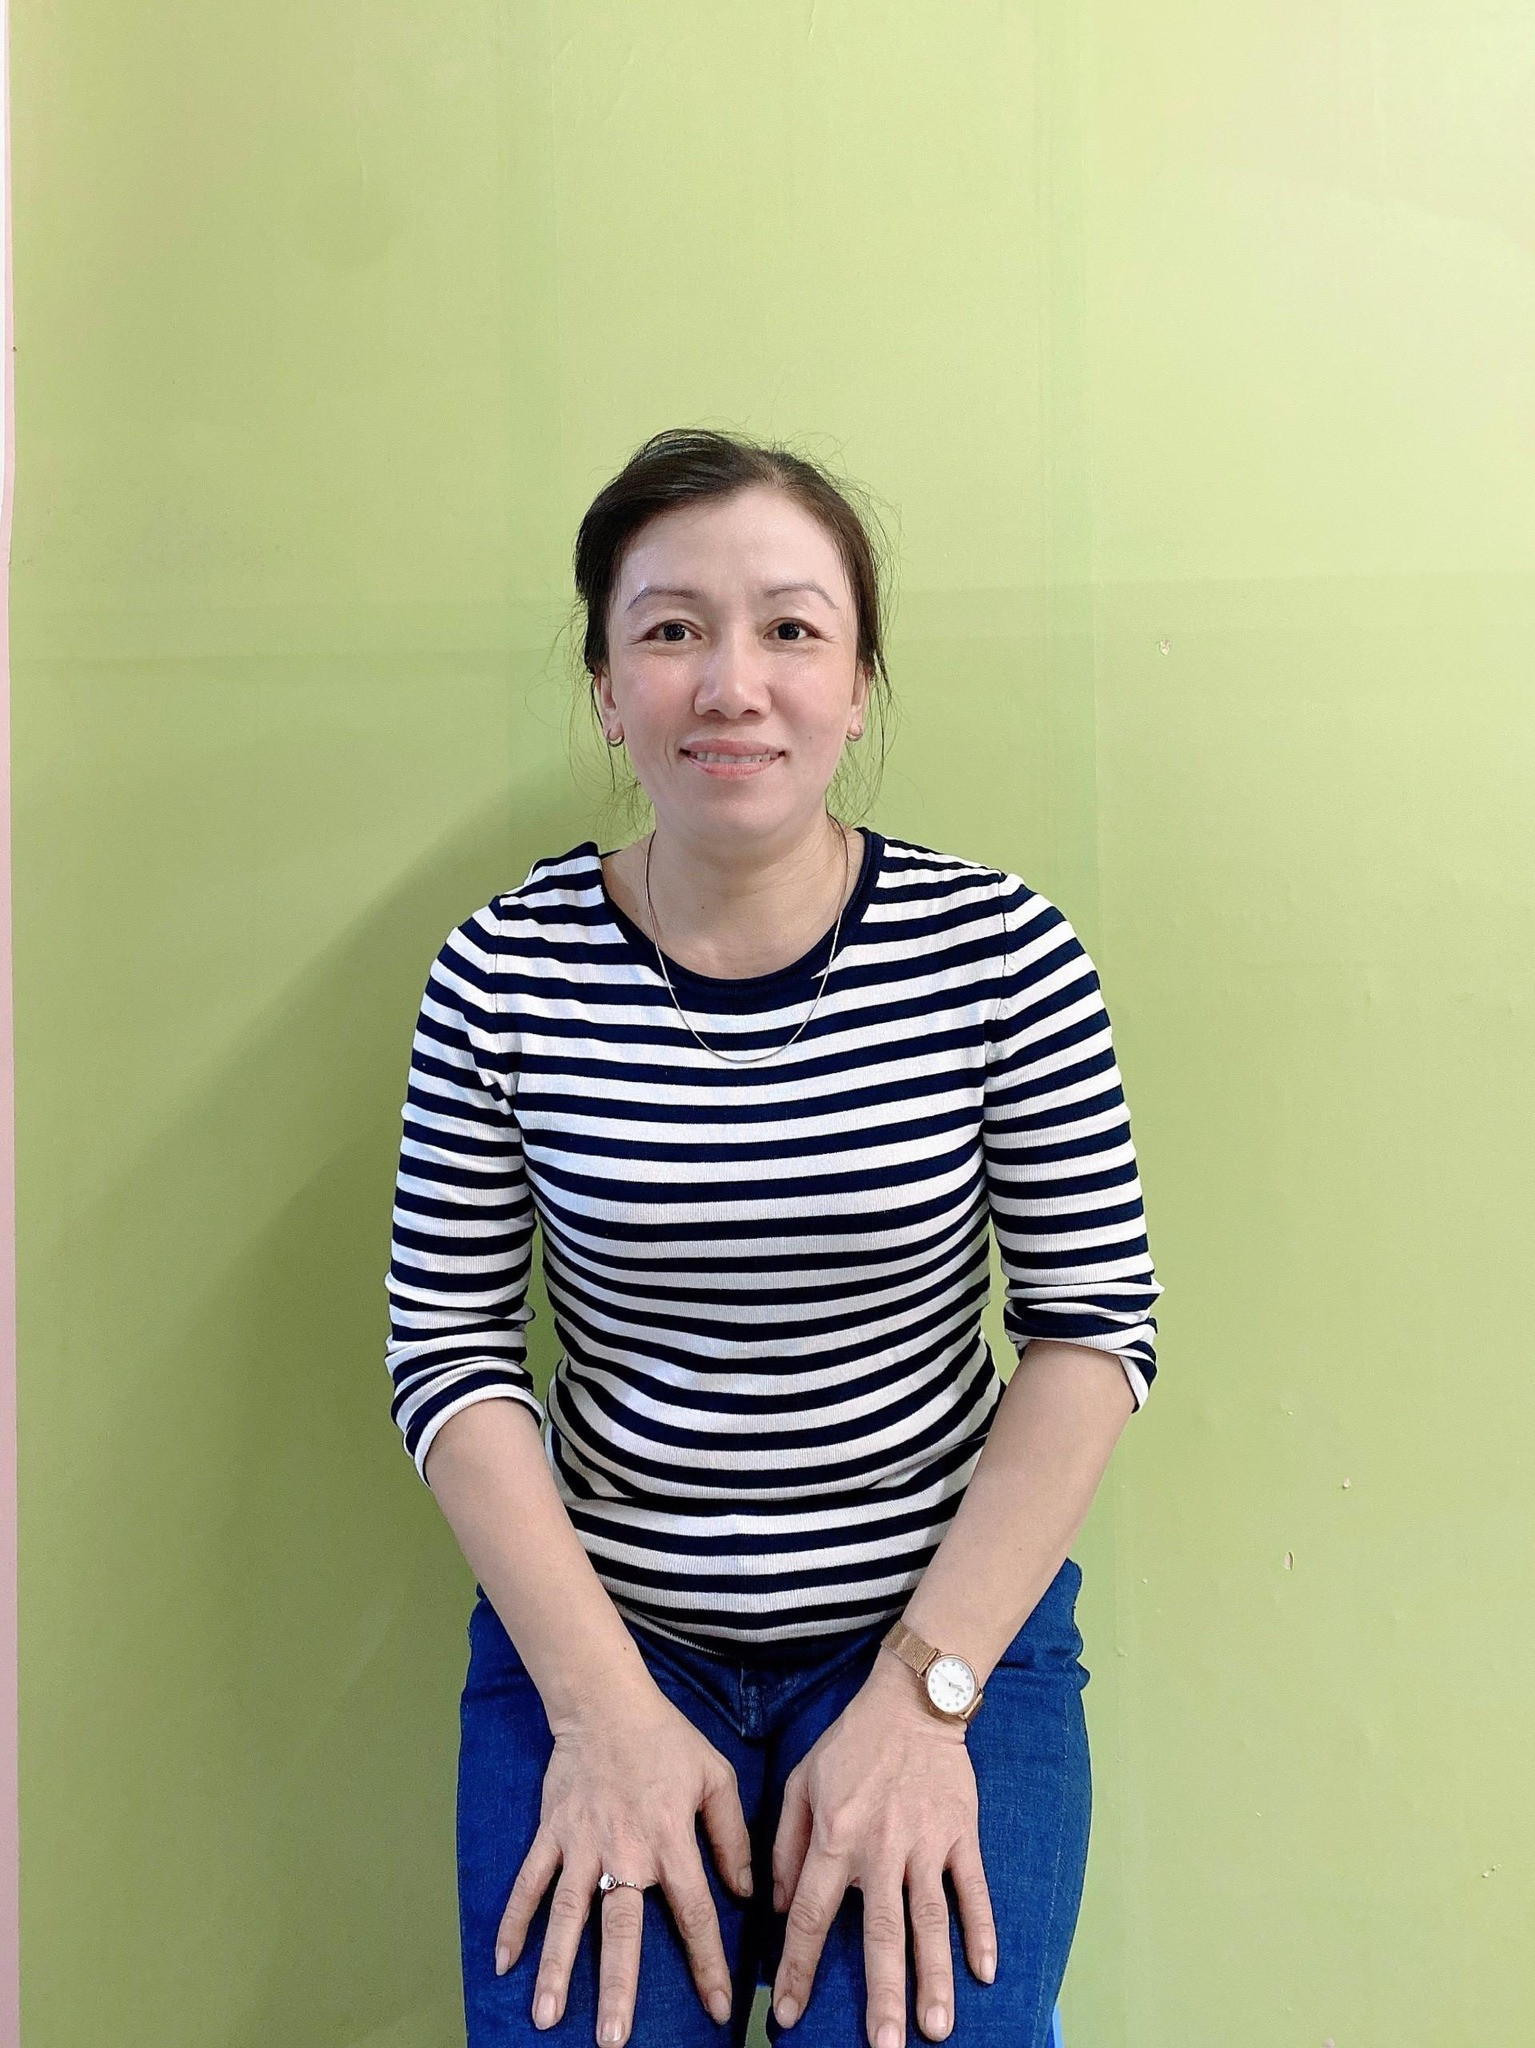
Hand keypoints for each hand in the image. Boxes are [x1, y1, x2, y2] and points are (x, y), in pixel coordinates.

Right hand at [495, 1681, 754, 2044]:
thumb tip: (744, 1892)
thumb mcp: (716, 1777)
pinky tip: (503, 1963)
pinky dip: (514, 1922)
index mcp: (671, 1839)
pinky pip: (529, 1883)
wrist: (606, 1703)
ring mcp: (581, 1844)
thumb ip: (732, 1836)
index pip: (694, 1913)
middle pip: (620, 1929)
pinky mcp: (551, 1834)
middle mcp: (625, 1850)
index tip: (717, 2011)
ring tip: (546, 2018)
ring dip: (555, 1968)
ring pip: (566, 1915)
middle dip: (617, 1987)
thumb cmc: (667, 1740)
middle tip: (612, 2041)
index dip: (708, 1965)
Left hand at [770, 1652, 996, 2046]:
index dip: (797, 1969)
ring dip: (934, 1977)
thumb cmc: (850, 1744)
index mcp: (834, 1837)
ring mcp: (926, 1843)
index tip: (787, 2016)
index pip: (809, 1915)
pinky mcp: (961, 1835)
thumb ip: (783, 1844)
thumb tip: (774, 1904)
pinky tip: (985, 1972)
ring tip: (936, 2028)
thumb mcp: (799, 1782)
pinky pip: (973, 1890)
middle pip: (880, 1933)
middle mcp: (880, 1848)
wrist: (912, 1702)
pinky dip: (981, 1931)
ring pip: (930, 1921)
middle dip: (882, 1995)